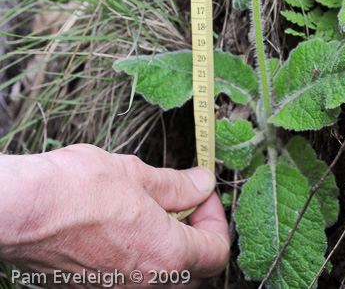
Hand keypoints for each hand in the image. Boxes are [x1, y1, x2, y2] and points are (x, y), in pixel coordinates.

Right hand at [0, 144, 228, 287]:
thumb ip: (177, 185)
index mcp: (166, 255)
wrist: (21, 211)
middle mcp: (146, 285)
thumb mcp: (136, 174)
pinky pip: (132, 281)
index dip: (216, 217)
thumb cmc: (74, 190)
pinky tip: (124, 227)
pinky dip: (140, 257)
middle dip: (196, 235)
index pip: (216, 250)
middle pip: (194, 270)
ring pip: (163, 278)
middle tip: (183, 202)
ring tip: (151, 210)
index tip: (203, 193)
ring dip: (168, 247)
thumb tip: (203, 183)